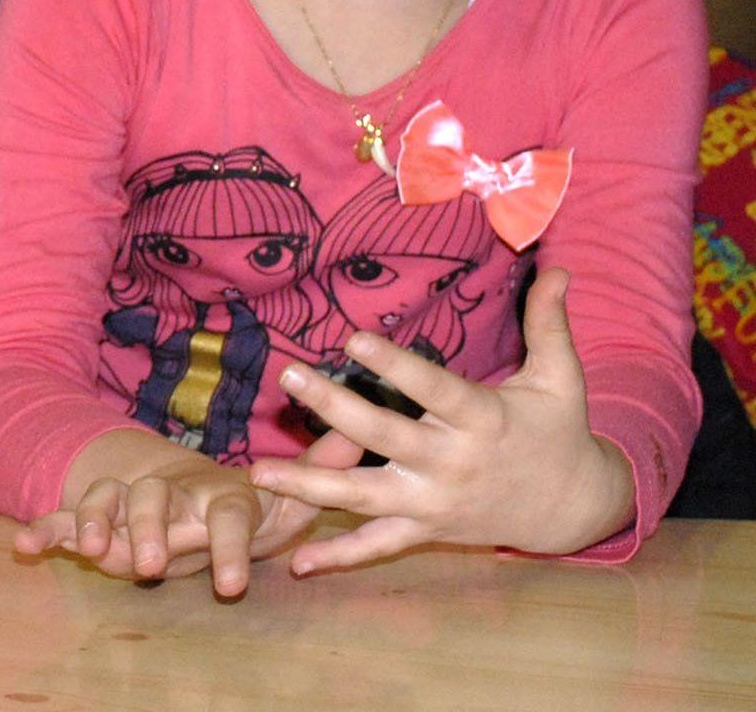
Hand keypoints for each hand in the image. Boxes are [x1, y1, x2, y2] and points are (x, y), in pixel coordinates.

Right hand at [15, 433, 359, 596]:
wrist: (171, 486)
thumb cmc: (231, 505)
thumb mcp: (277, 497)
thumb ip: (315, 472)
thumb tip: (361, 434)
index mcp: (215, 495)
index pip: (225, 514)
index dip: (228, 547)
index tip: (231, 584)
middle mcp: (167, 493)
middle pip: (153, 502)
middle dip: (147, 530)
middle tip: (147, 564)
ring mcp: (125, 500)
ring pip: (104, 503)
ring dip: (95, 524)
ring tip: (90, 552)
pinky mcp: (93, 516)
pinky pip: (62, 518)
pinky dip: (44, 528)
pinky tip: (24, 546)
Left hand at [248, 268, 635, 573]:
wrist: (574, 507)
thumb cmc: (558, 430)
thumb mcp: (561, 377)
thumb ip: (549, 323)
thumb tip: (560, 267)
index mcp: (483, 420)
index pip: (434, 390)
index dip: (395, 365)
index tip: (352, 338)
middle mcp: (453, 464)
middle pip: (385, 437)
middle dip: (335, 409)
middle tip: (288, 378)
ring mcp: (435, 503)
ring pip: (365, 498)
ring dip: (310, 487)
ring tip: (257, 473)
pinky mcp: (426, 531)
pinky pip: (378, 547)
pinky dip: (339, 557)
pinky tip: (296, 563)